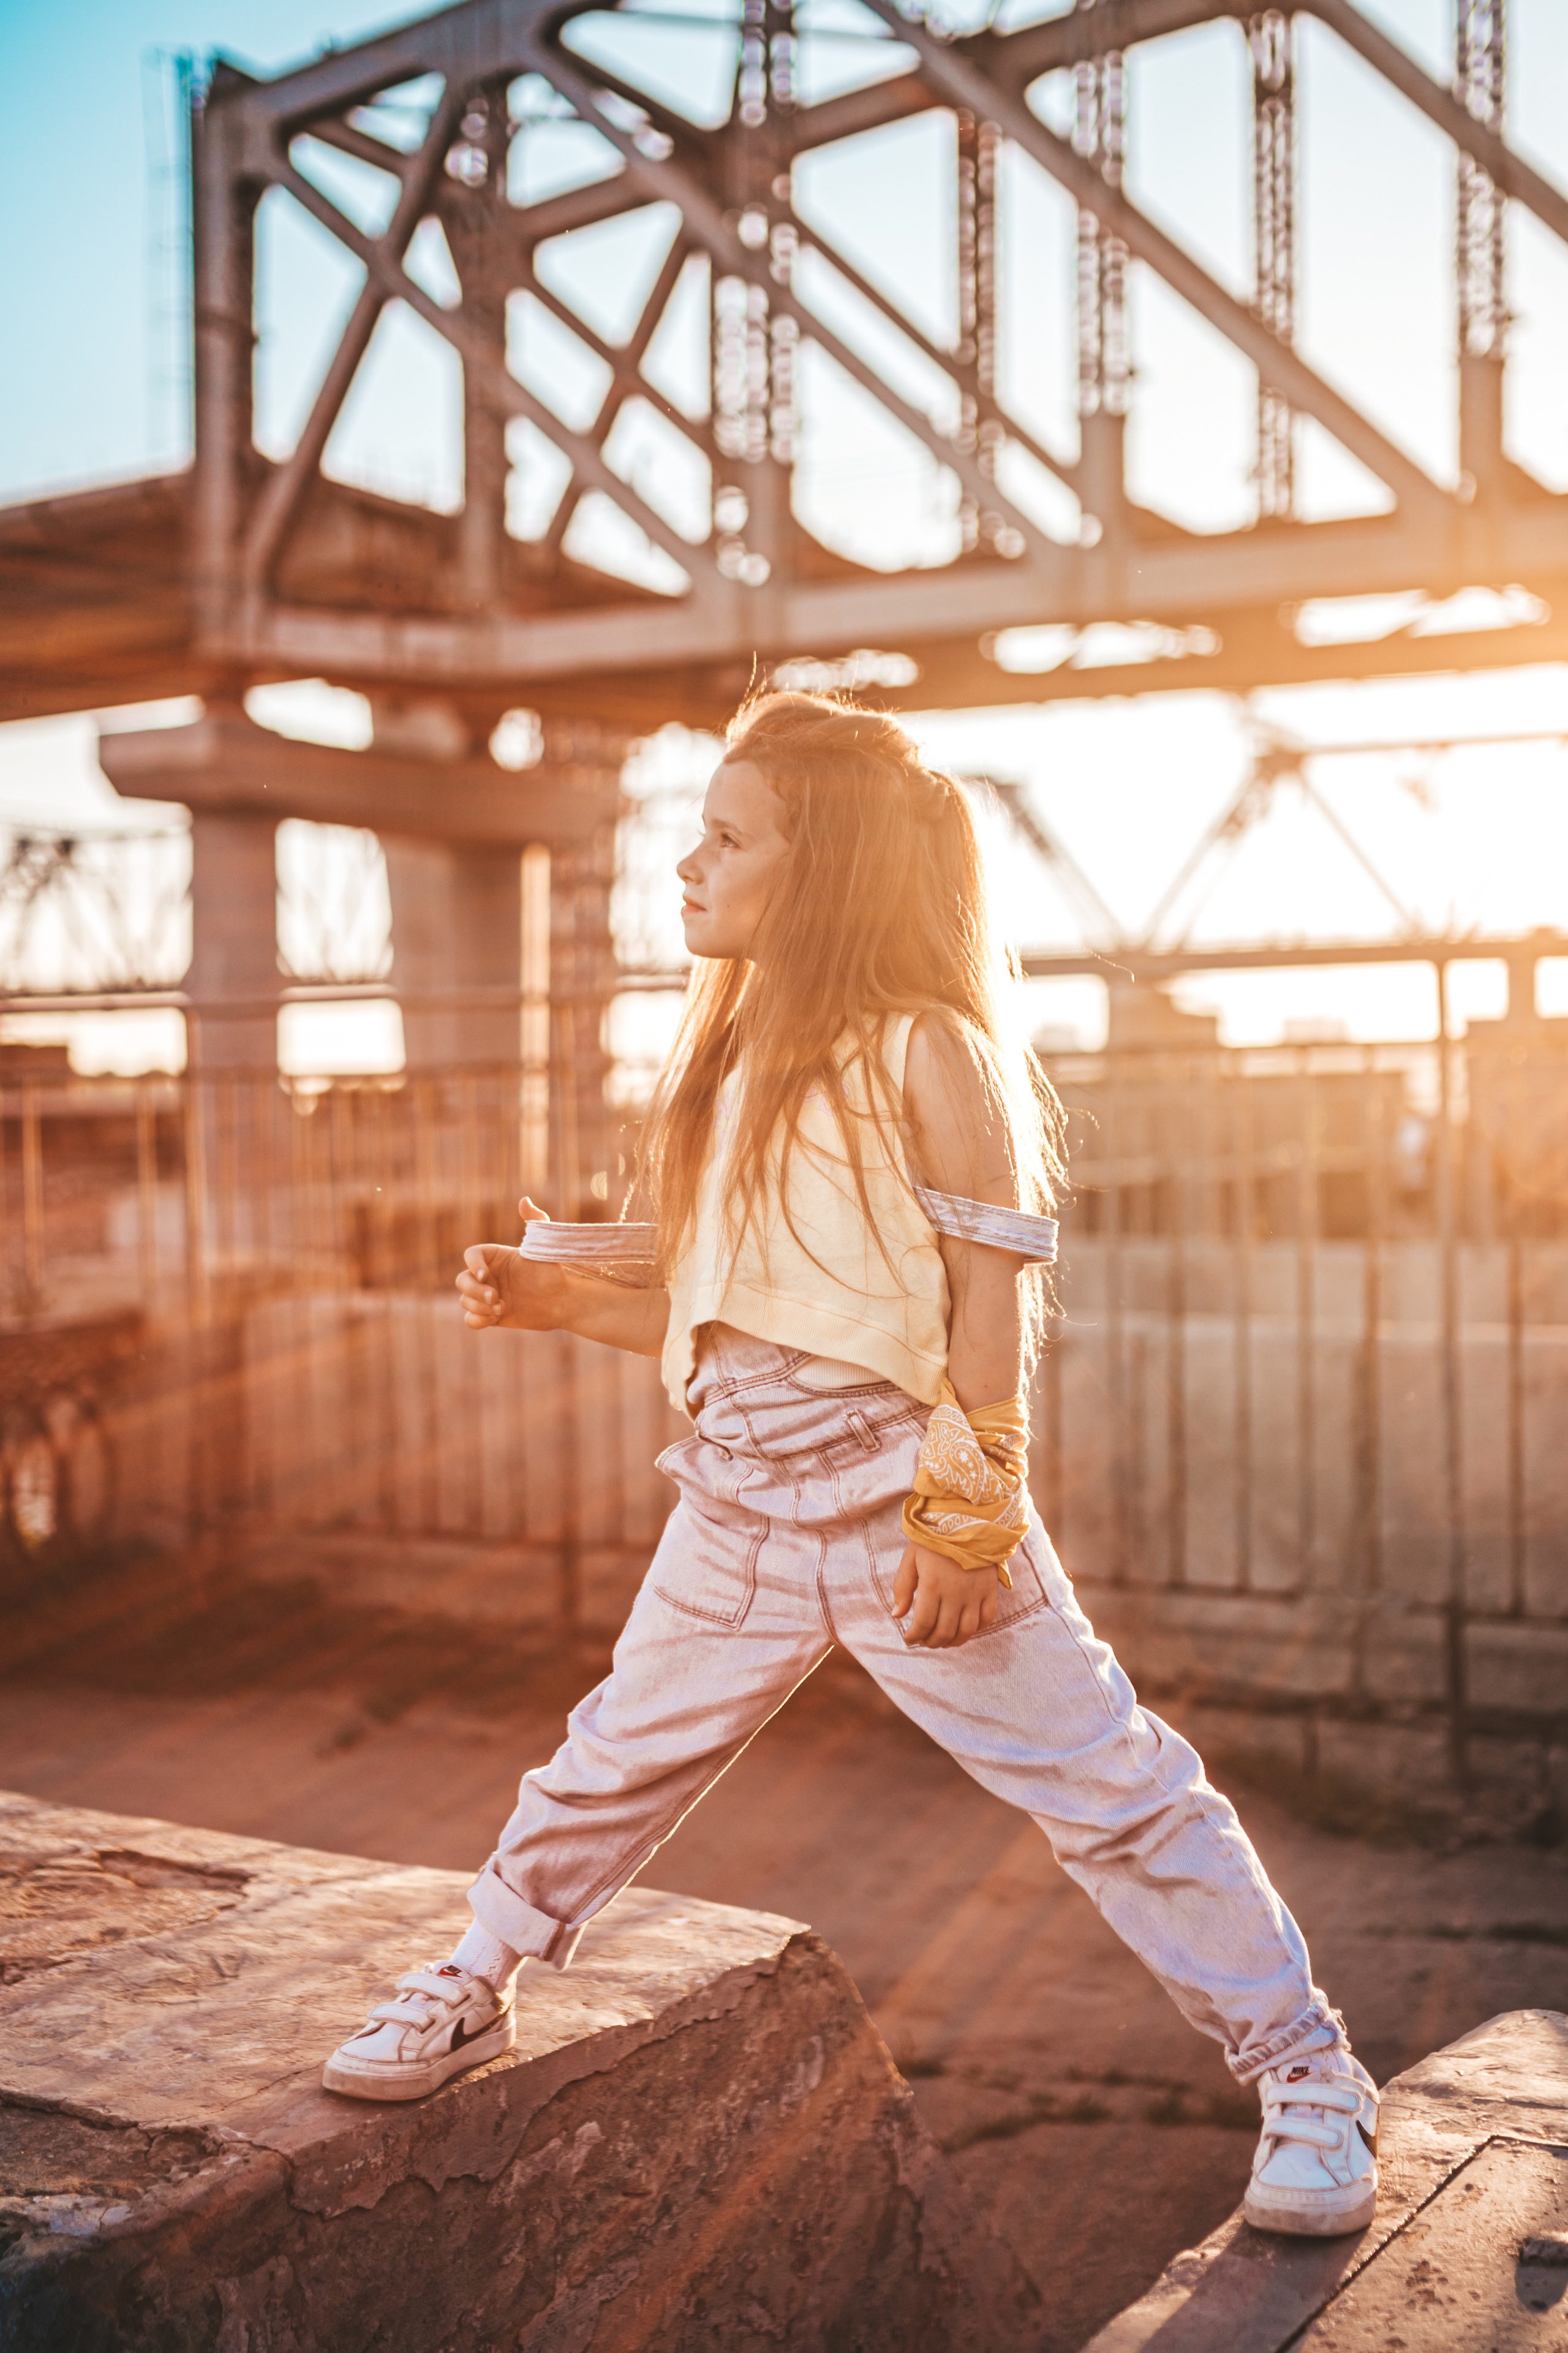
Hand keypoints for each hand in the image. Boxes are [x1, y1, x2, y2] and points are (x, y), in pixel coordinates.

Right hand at [456, 1197, 566, 1330]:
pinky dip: (476, 1319)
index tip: (487, 1275)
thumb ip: (536, 1220)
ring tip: (502, 1308)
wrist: (562, 1302)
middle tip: (497, 1298)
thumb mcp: (545, 1245)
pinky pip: (470, 1319)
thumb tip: (523, 1200)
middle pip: (461, 1281)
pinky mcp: (491, 1315)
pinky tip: (494, 1318)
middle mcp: (488, 1276)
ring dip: (479, 1306)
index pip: (471, 1256)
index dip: (473, 1265)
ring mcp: (487, 1296)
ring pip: (465, 1300)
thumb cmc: (553, 1272)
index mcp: (495, 1257)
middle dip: (474, 1291)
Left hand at [892, 1543, 999, 1649]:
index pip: (923, 1624)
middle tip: (923, 1641)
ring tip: (941, 1640)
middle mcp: (955, 1593)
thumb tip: (896, 1615)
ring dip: (952, 1641)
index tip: (908, 1639)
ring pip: (966, 1631)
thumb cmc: (934, 1538)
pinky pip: (987, 1618)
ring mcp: (975, 1593)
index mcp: (932, 1585)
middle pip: (944, 1632)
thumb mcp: (911, 1558)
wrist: (967, 1518)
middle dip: (930, 1642)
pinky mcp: (990, 1589)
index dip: (914, 1637)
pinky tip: (963, 1628)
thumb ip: (902, 1587)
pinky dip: (975, 1629)